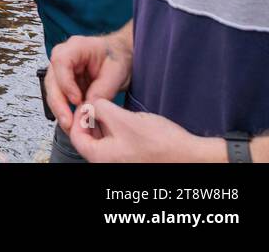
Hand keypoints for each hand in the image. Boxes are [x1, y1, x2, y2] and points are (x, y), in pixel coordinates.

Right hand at [45, 29, 131, 130]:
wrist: (121, 55)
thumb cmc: (119, 56)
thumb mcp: (116, 71)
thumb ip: (102, 88)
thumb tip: (88, 106)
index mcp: (75, 47)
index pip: (61, 62)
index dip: (65, 82)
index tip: (77, 100)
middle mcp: (63, 57)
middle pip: (52, 79)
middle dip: (58, 102)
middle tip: (68, 121)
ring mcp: (62, 70)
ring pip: (53, 91)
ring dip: (60, 109)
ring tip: (70, 126)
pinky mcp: (65, 83)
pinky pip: (60, 97)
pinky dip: (66, 110)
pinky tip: (73, 122)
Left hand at [68, 99, 223, 161]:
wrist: (192, 158)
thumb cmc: (161, 144)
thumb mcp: (124, 119)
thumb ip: (101, 109)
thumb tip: (91, 104)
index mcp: (100, 158)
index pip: (76, 136)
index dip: (79, 116)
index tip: (86, 104)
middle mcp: (108, 164)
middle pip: (89, 139)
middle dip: (92, 120)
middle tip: (99, 105)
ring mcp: (121, 164)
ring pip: (104, 141)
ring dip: (105, 125)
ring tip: (115, 111)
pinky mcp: (134, 161)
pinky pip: (118, 145)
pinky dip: (118, 131)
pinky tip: (128, 121)